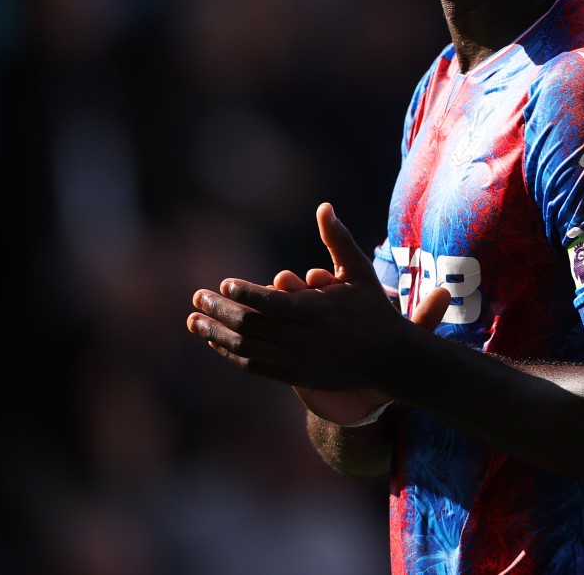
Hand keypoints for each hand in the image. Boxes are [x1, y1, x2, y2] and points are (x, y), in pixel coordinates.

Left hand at [187, 203, 448, 419]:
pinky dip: (232, 354)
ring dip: (216, 334)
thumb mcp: (359, 270)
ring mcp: (297, 360)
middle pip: (251, 325)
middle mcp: (303, 337)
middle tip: (197, 296)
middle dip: (219, 310)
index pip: (272, 303)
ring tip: (193, 321)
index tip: (223, 283)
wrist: (390, 359)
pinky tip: (215, 343)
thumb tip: (324, 206)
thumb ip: (338, 239)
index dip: (245, 294)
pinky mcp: (295, 376)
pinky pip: (254, 366)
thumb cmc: (374, 309)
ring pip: (247, 348)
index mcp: (317, 309)